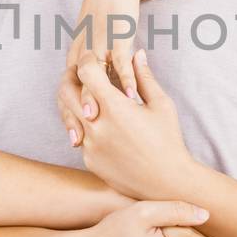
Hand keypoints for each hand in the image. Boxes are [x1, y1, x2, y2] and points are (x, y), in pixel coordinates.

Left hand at [57, 0, 142, 146]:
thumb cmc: (110, 15)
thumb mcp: (99, 42)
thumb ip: (99, 64)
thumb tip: (105, 84)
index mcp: (77, 57)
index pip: (66, 92)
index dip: (66, 115)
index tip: (72, 137)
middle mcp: (83, 52)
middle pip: (74, 88)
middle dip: (74, 114)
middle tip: (79, 139)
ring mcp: (100, 43)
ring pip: (93, 75)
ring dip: (94, 97)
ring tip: (98, 118)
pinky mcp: (117, 34)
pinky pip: (120, 59)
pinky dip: (125, 77)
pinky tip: (131, 95)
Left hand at [74, 47, 197, 199]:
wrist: (167, 183)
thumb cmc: (169, 140)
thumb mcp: (161, 105)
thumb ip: (144, 77)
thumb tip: (136, 53)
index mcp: (115, 107)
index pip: (87, 71)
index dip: (89, 61)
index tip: (95, 60)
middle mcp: (97, 125)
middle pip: (67, 91)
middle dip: (72, 79)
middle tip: (81, 75)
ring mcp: (90, 145)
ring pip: (69, 114)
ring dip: (75, 103)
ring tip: (89, 97)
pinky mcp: (89, 160)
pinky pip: (79, 136)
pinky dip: (85, 126)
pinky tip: (99, 124)